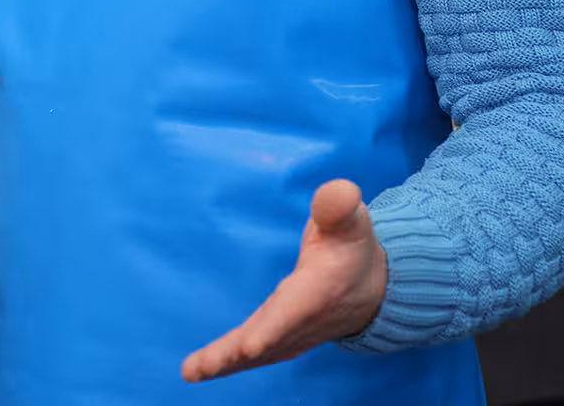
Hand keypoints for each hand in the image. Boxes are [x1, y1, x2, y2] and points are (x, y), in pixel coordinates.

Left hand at [181, 180, 387, 383]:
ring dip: (223, 363)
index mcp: (317, 291)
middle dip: (231, 355)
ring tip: (190, 372)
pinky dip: (230, 363)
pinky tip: (203, 369)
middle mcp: (302, 320)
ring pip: (255, 352)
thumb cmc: (353, 246)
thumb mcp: (351, 221)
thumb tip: (338, 192)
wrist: (372, 287)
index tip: (247, 347)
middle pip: (264, 340)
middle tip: (195, 369)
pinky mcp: (282, 338)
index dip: (271, 330)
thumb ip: (339, 207)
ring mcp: (291, 333)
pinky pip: (254, 353)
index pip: (292, 313)